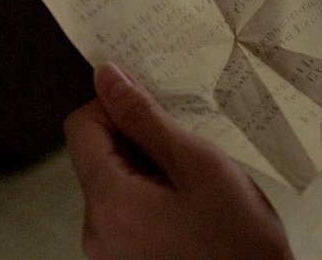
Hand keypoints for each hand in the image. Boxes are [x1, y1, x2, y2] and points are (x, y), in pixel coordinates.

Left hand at [64, 62, 292, 259]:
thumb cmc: (239, 238)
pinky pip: (125, 206)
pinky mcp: (124, 256)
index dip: (116, 106)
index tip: (155, 108)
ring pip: (114, 179)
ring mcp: (109, 248)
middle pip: (97, 154)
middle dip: (138, 139)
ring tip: (193, 182)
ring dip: (149, 166)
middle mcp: (97, 230)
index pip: (82, 126)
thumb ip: (146, 118)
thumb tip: (109, 78)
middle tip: (186, 150)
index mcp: (110, 204)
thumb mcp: (199, 163)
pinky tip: (188, 201)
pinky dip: (151, 191)